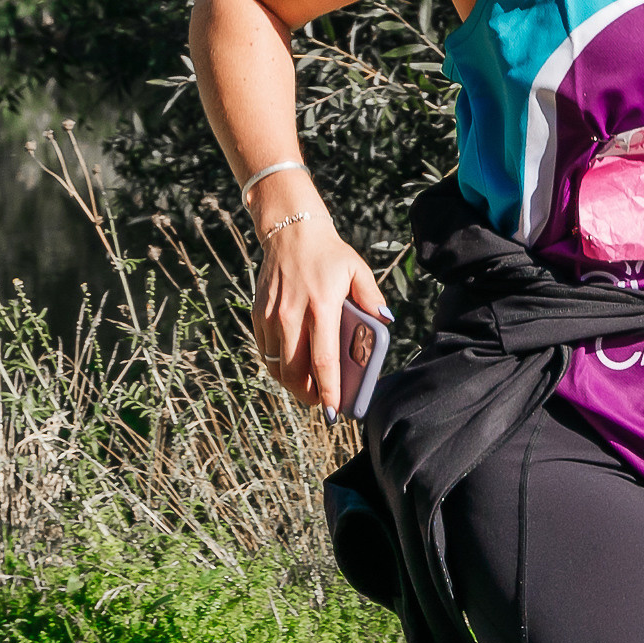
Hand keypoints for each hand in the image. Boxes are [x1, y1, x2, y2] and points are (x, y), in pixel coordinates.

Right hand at [251, 206, 386, 412]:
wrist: (290, 231)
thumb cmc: (329, 255)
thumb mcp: (357, 269)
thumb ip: (372, 297)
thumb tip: (385, 321)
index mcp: (321, 307)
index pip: (323, 361)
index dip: (329, 391)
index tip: (334, 411)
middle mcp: (291, 315)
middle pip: (295, 372)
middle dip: (310, 395)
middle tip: (323, 404)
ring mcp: (270, 316)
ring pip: (277, 367)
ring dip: (293, 385)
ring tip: (309, 390)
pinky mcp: (258, 314)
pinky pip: (266, 352)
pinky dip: (278, 367)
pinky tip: (292, 369)